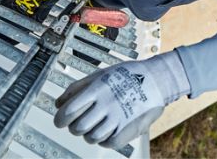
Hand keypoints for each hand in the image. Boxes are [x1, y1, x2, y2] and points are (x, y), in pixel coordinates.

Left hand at [54, 50, 189, 148]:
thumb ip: (77, 88)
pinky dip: (105, 139)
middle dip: (76, 128)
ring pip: (91, 138)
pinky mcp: (129, 128)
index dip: (60, 119)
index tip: (61, 121)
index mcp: (97, 88)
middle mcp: (106, 103)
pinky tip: (109, 130)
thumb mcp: (101, 74)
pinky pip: (108, 143)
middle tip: (82, 123)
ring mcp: (118, 117)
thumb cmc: (127, 75)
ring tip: (98, 125)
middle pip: (78, 128)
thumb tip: (58, 103)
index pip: (68, 111)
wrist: (158, 78)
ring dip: (91, 134)